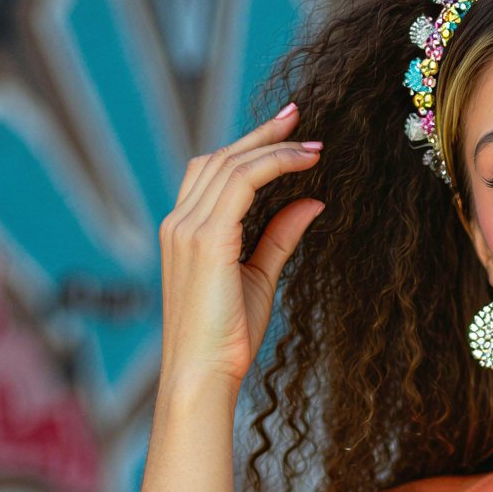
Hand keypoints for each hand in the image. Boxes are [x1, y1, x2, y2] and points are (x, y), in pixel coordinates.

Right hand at [156, 103, 323, 397]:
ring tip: (311, 143)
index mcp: (185, 231)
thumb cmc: (227, 338)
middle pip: (220, 158)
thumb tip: (313, 203)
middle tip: (300, 117)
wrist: (202, 374)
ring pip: (230, 165)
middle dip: (261, 134)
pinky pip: (241, 183)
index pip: (213, 172)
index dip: (250, 147)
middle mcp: (179, 222)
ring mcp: (187, 228)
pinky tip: (304, 163)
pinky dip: (274, 165)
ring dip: (273, 147)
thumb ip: (279, 237)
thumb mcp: (259, 278)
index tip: (288, 132)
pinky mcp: (204, 239)